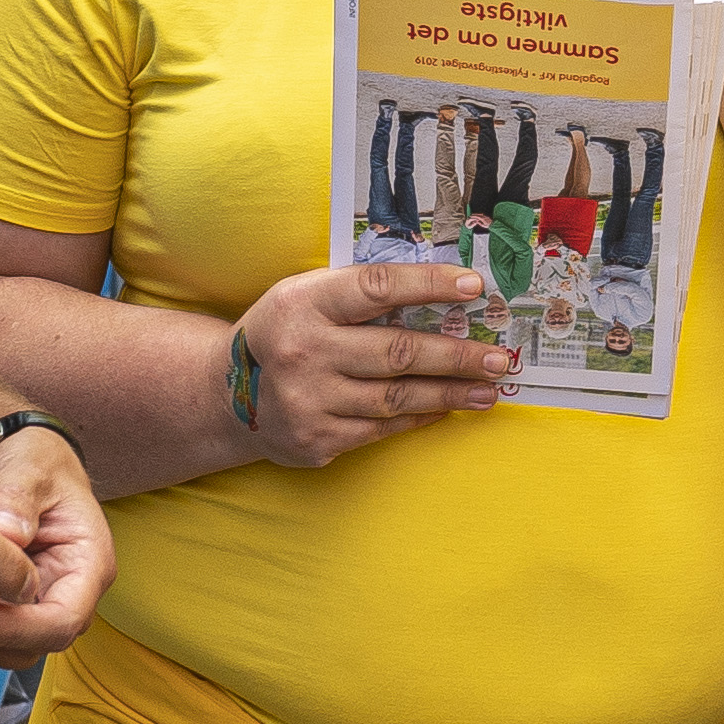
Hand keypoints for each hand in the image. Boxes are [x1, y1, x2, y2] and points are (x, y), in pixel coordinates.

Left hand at [0, 420, 114, 665]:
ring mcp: (42, 601)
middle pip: (35, 644)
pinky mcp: (13, 603)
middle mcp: (70, 592)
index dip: (14, 628)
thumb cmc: (40, 463)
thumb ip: (16, 498)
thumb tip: (6, 534)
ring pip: (10, 648)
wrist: (30, 461)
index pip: (62, 620)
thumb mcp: (30, 468)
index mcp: (88, 565)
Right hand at [225, 258, 518, 468]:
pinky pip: (382, 427)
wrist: (224, 395)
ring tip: (487, 389)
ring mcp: (310, 400)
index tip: (474, 287)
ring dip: (450, 393)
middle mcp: (304, 351)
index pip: (378, 287)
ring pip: (397, 396)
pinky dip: (419, 416)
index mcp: (304, 303)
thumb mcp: (304, 296)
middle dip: (457, 355)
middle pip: (398, 351)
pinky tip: (446, 408)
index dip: (429, 284)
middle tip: (499, 358)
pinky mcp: (317, 439)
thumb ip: (359, 294)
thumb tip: (442, 294)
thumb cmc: (283, 333)